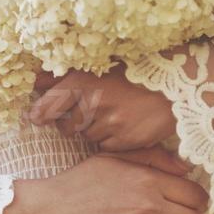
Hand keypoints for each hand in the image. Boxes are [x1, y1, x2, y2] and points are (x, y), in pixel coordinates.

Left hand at [27, 66, 176, 151]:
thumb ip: (65, 76)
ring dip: (92, 129)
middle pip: (66, 125)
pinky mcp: (125, 141)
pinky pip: (105, 146)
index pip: (49, 104)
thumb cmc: (136, 72)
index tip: (36, 117)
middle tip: (86, 112)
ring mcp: (110, 125)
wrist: (177, 86)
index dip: (40, 112)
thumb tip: (37, 80)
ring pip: (86, 136)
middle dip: (70, 122)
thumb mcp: (100, 66)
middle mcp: (94, 104)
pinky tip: (123, 124)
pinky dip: (109, 138)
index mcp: (85, 82)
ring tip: (112, 114)